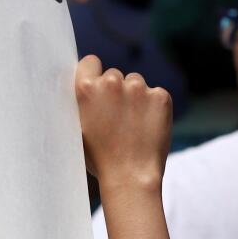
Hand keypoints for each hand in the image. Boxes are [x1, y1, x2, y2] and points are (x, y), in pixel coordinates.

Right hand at [75, 55, 170, 189]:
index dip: (93, 74)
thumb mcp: (76, 126)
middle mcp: (112, 82)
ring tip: (131, 125)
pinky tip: (146, 127)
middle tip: (115, 117)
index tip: (97, 87)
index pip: (90, 62)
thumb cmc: (98, 157)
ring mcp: (139, 88)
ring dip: (134, 97)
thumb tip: (85, 86)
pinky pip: (155, 94)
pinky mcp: (161, 97)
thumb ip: (81, 101)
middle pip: (114, 75)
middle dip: (114, 91)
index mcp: (86, 88)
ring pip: (136, 83)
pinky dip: (153, 107)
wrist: (130, 176)